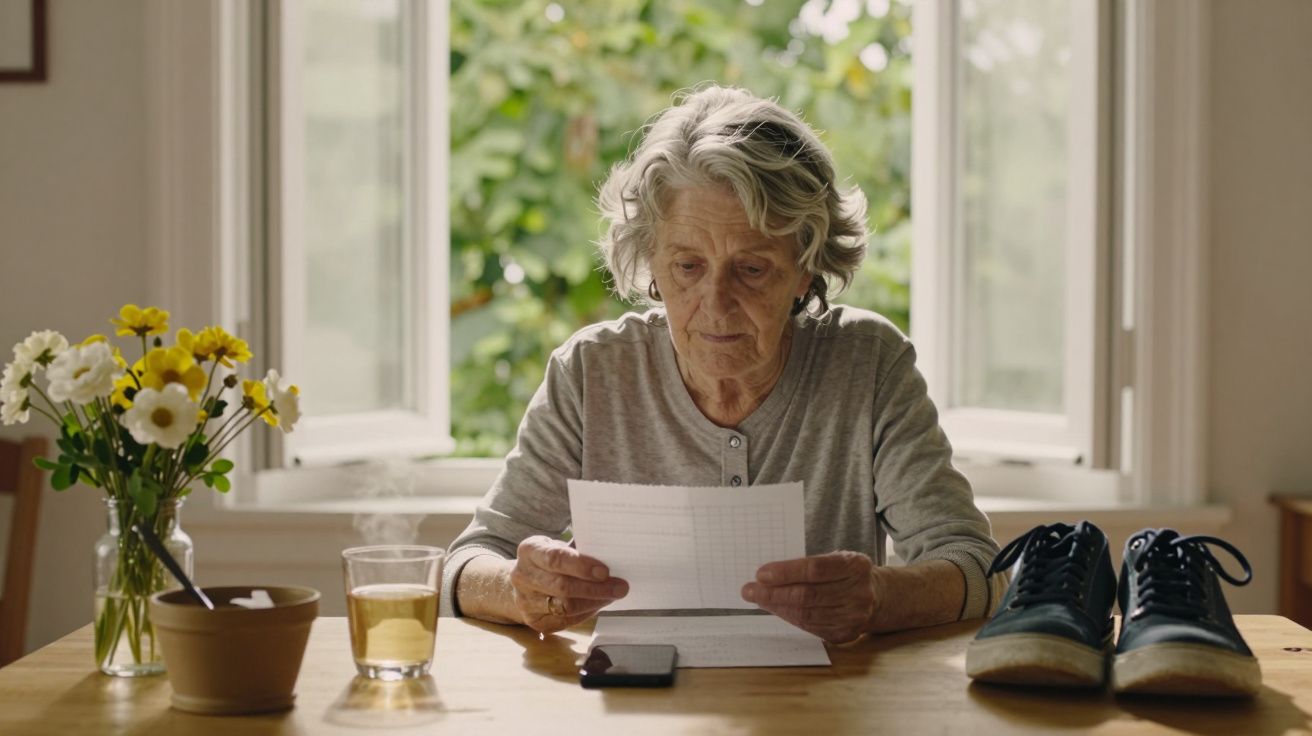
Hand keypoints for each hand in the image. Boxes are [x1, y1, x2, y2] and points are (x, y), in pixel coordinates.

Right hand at [510, 536, 628, 633]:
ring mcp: (525, 601)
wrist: (524, 581)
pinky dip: (585, 613)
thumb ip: (578, 551)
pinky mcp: (533, 621)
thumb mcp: (557, 546)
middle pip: (562, 586)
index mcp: (529, 551)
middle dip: (595, 588)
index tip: (605, 571)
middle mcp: (522, 576)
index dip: (581, 566)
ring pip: (565, 607)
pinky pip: (565, 621)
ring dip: (594, 602)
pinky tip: (596, 604)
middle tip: (620, 587)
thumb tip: (612, 558)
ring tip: (612, 595)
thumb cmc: (548, 560)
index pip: (555, 559)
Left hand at [740, 551, 876, 643]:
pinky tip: (777, 610)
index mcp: (855, 567)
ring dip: (777, 607)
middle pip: (808, 595)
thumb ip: (808, 564)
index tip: (761, 574)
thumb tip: (768, 575)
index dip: (786, 572)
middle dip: (774, 593)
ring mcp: (853, 617)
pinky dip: (790, 618)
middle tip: (750, 590)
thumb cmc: (846, 573)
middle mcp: (858, 593)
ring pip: (806, 614)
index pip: (815, 569)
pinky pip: (810, 627)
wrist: (878, 597)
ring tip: (758, 599)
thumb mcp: (836, 559)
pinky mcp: (845, 634)